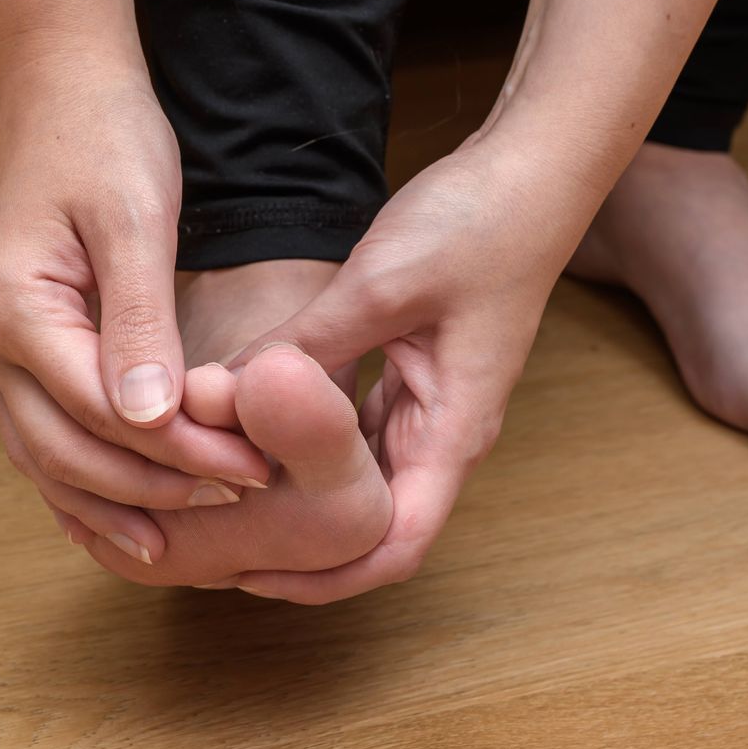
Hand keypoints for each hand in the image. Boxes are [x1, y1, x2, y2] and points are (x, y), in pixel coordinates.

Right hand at [0, 67, 268, 547]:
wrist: (65, 90)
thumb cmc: (103, 140)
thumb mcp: (133, 221)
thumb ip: (139, 321)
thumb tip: (150, 420)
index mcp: (17, 312)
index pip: (99, 413)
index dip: (177, 451)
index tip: (249, 468)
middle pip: (66, 453)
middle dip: (154, 486)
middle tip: (236, 498)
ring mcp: (6, 352)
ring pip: (49, 459)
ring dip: (117, 499)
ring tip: (181, 539)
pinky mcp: (31, 350)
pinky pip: (51, 436)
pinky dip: (90, 479)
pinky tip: (132, 509)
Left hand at [228, 137, 595, 602]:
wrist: (530, 172)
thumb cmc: (479, 228)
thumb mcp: (378, 289)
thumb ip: (302, 346)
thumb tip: (218, 391)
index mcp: (452, 432)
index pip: (395, 545)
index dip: (326, 577)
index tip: (253, 574)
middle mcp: (442, 432)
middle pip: (371, 522)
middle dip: (298, 541)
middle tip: (217, 535)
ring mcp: (428, 404)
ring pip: (358, 474)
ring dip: (299, 487)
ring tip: (224, 490)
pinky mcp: (413, 373)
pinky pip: (353, 426)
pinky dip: (306, 435)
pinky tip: (254, 423)